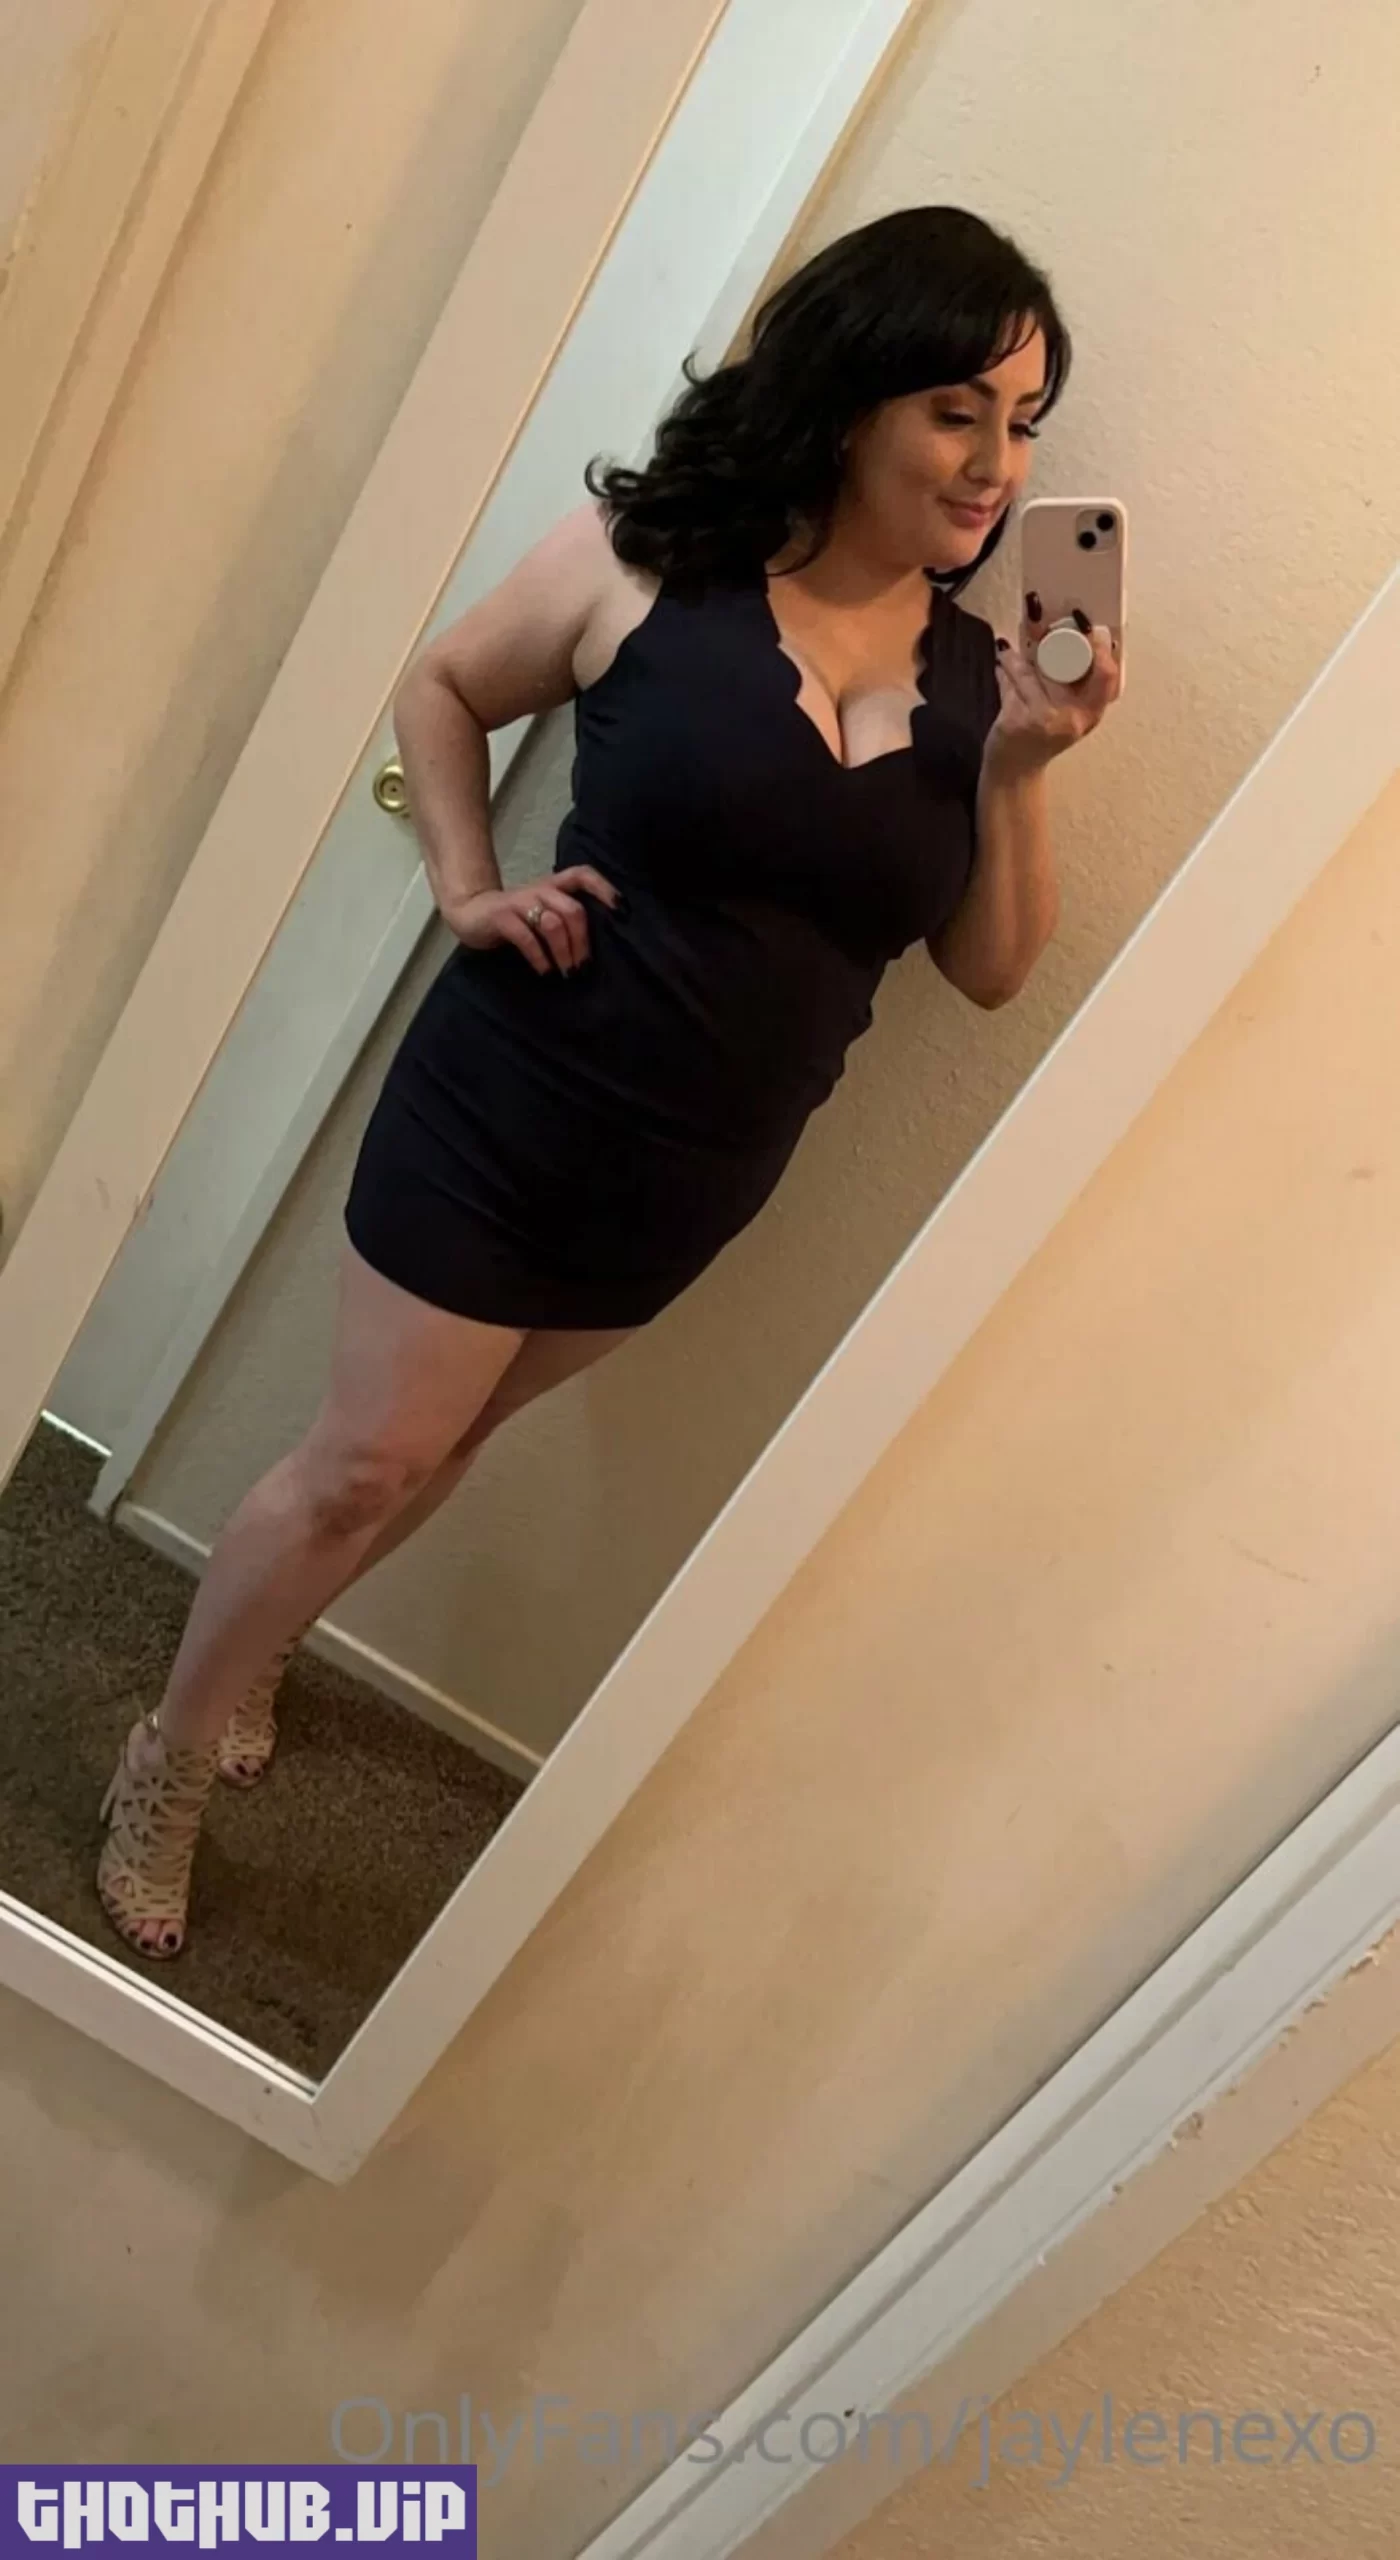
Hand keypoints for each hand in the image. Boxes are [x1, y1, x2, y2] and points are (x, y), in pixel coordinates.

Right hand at [444, 866, 623, 974]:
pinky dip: (540, 957)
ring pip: (554, 923)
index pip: (582, 874)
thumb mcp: (543, 911)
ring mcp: (520, 901)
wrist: (470, 912)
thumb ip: (565, 918)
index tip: (621, 909)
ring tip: (567, 971)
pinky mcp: (502, 916)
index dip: (603, 888)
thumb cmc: (515, 917)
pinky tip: (544, 970)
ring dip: (564, 951)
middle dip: (582, 941)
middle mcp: (540, 889)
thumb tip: (594, 947)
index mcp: (553, 885)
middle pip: (573, 910)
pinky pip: (527, 937)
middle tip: (582, 966)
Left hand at [986, 606, 1120, 776]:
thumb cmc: (1044, 738)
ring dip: (1016, 656)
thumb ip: (1078, 686)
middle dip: (1046, 637)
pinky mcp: (1016, 721)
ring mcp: (1043, 719)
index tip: (1088, 627)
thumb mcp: (1071, 715)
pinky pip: (1010, 683)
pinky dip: (1004, 671)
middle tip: (1036, 616)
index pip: (1107, 675)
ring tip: (1009, 649)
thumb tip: (1075, 638)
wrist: (1015, 772)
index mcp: (1091, 714)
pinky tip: (1001, 663)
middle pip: (1062, 665)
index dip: (1100, 648)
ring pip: (1029, 671)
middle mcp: (1071, 718)